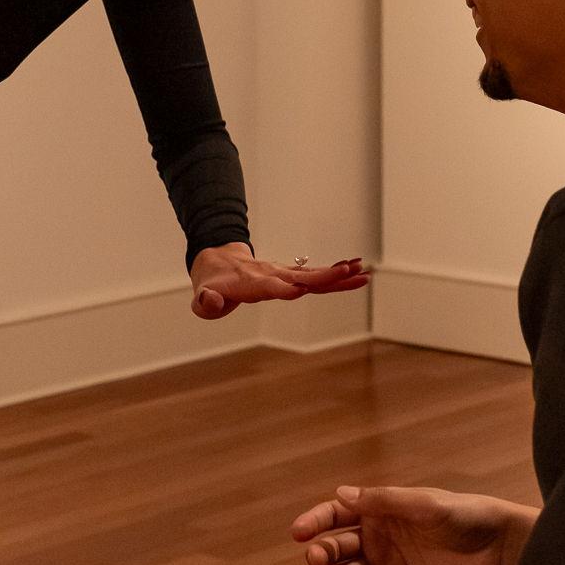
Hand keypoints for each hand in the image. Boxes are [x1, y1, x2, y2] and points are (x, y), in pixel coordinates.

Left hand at [190, 242, 369, 319]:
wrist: (218, 261)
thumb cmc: (211, 286)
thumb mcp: (202, 299)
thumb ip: (206, 304)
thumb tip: (212, 302)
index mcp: (251, 284)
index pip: (270, 287)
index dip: (285, 289)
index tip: (302, 290)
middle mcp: (271, 276)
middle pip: (301, 278)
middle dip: (325, 277)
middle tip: (349, 273)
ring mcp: (283, 274)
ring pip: (313, 276)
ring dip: (337, 275)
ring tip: (363, 272)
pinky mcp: (291, 276)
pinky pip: (315, 275)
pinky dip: (335, 274)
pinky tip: (357, 271)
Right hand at [291, 483, 534, 564]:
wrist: (498, 550)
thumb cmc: (463, 516)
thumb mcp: (423, 504)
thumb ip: (383, 502)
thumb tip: (340, 494)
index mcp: (380, 511)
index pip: (337, 514)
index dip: (315, 521)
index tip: (299, 533)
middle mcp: (377, 538)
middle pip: (336, 546)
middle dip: (322, 552)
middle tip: (318, 560)